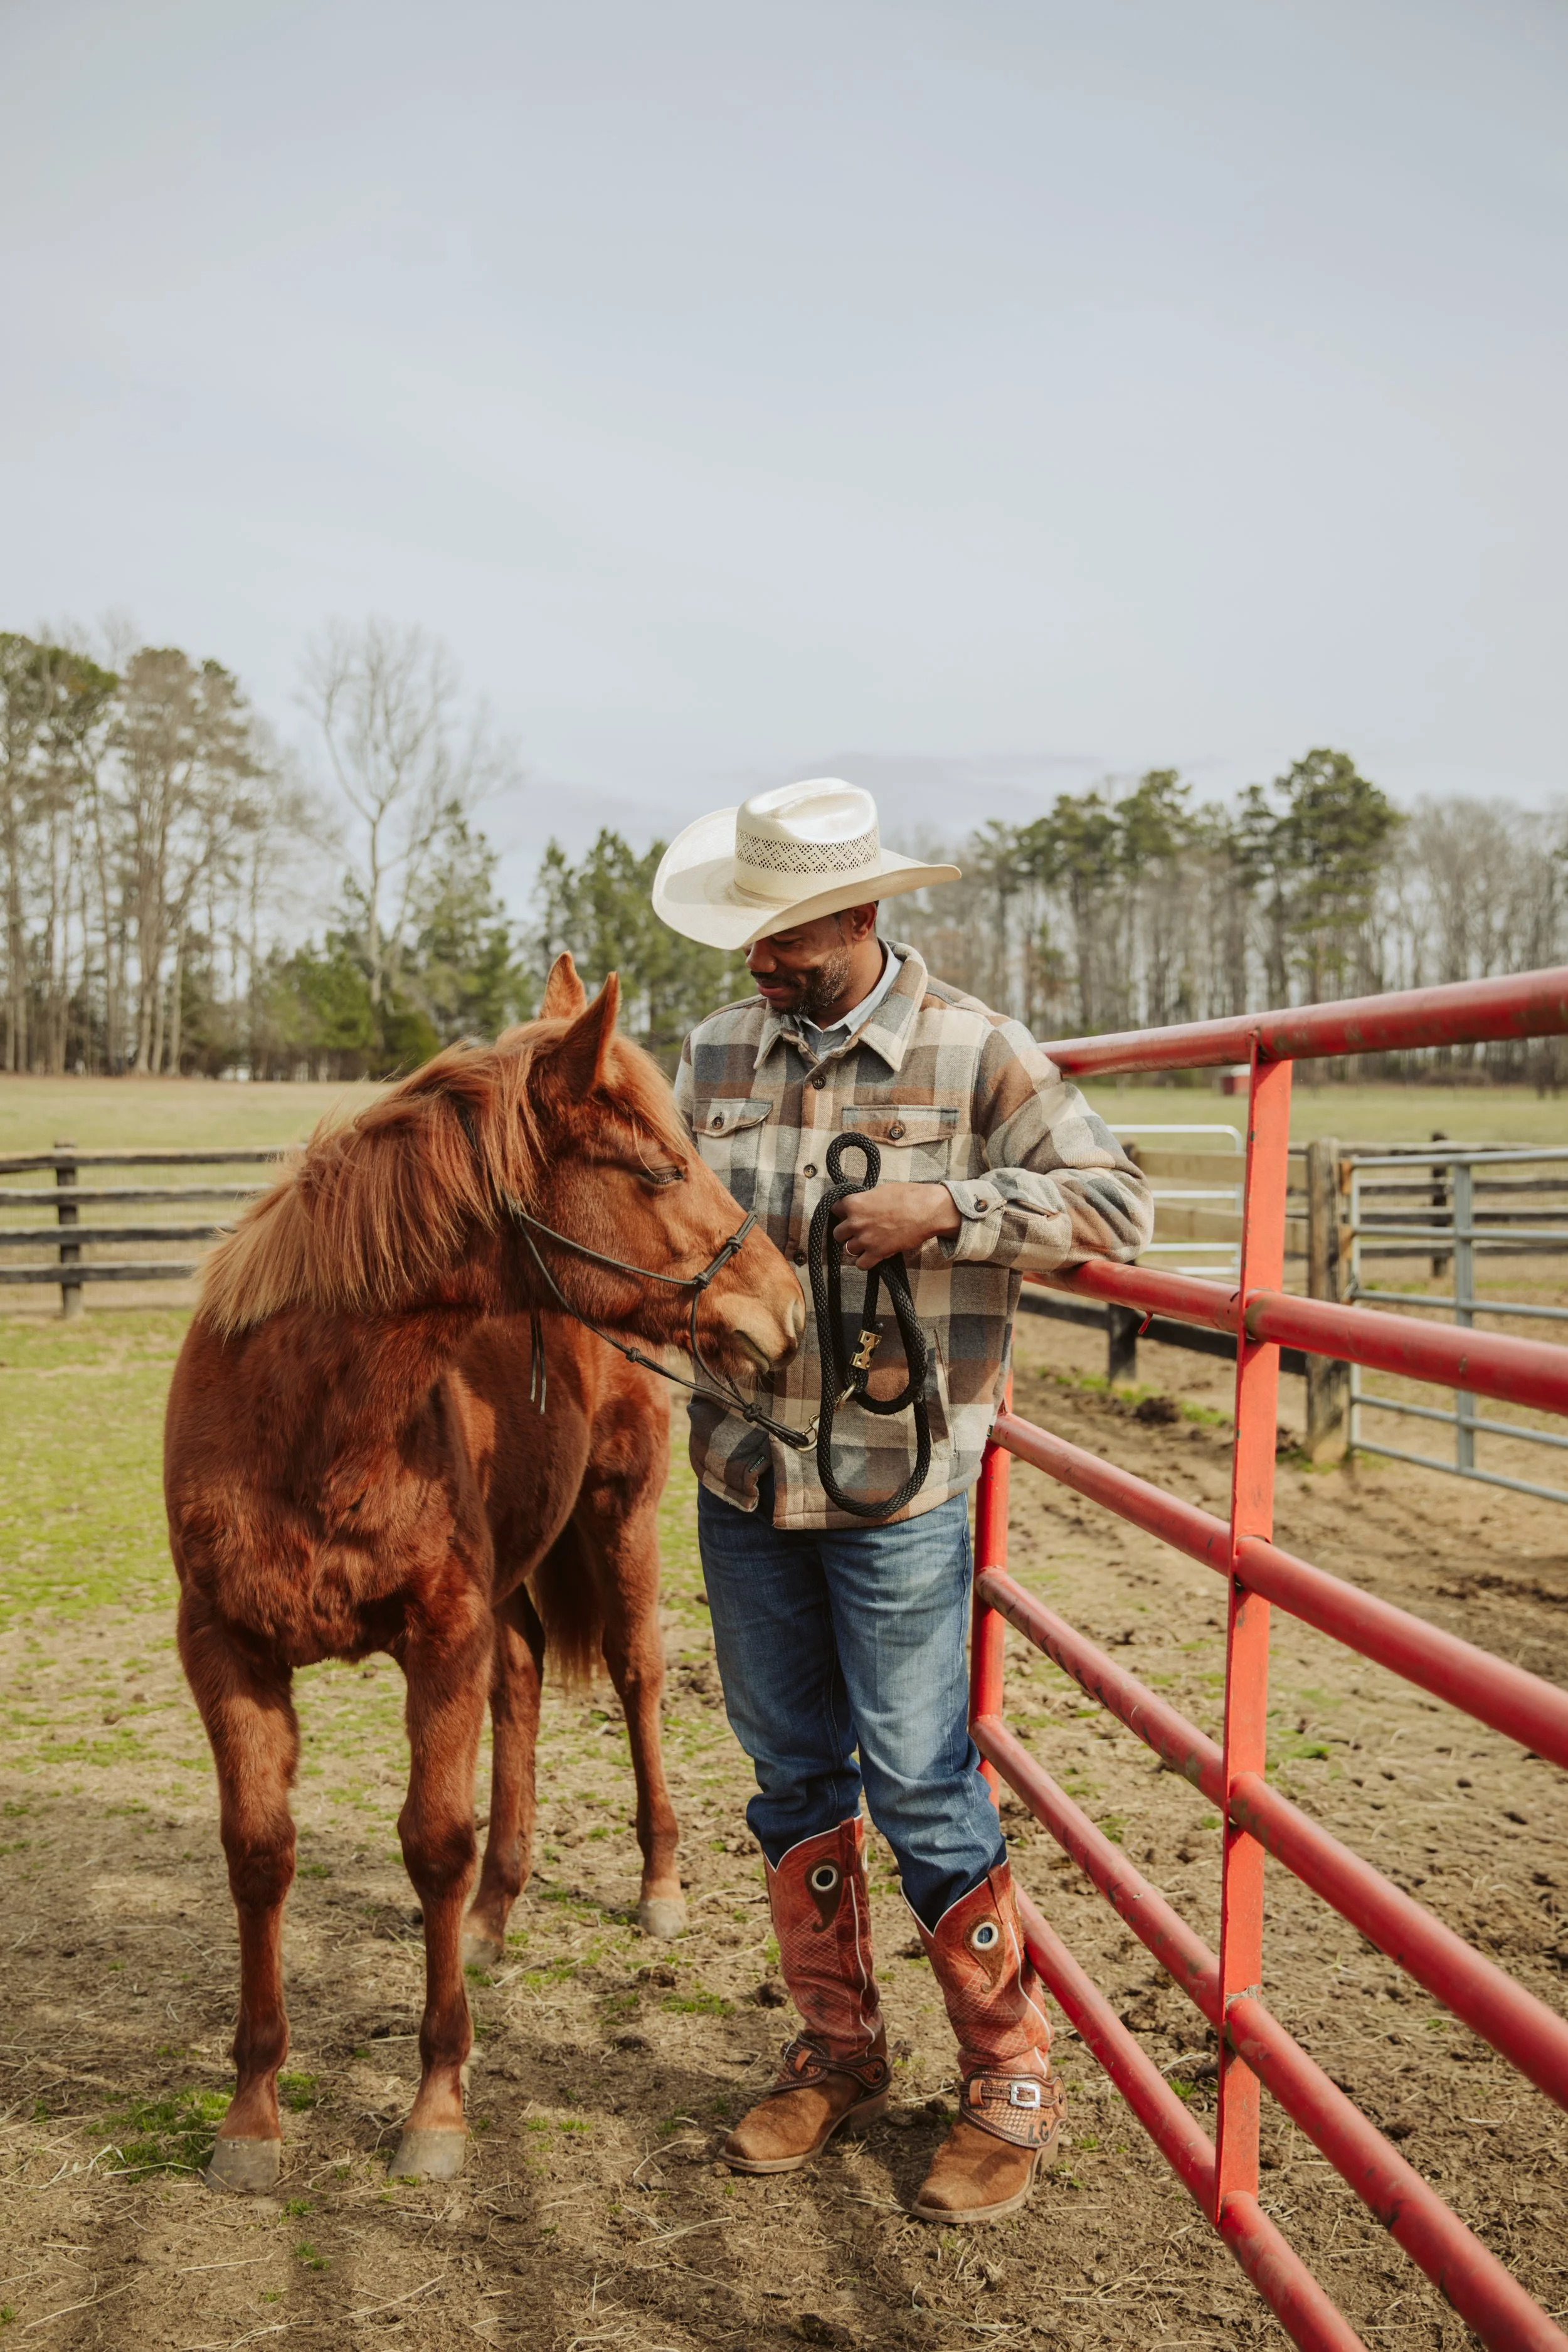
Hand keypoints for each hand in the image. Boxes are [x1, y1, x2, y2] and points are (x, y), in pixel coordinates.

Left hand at [832, 1181, 960, 1269]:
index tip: (848, 1215)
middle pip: (838, 1233)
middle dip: (847, 1232)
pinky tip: (871, 1256)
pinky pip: (861, 1264)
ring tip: (867, 1244)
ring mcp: (865, 1239)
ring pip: (848, 1249)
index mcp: (854, 1203)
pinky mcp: (877, 1253)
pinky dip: (865, 1262)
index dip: (842, 1212)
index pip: (835, 1209)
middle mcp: (855, 1222)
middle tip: (858, 1231)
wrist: (926, 1210)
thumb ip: (866, 1200)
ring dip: (856, 1247)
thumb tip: (862, 1204)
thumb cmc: (908, 1196)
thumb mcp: (881, 1190)